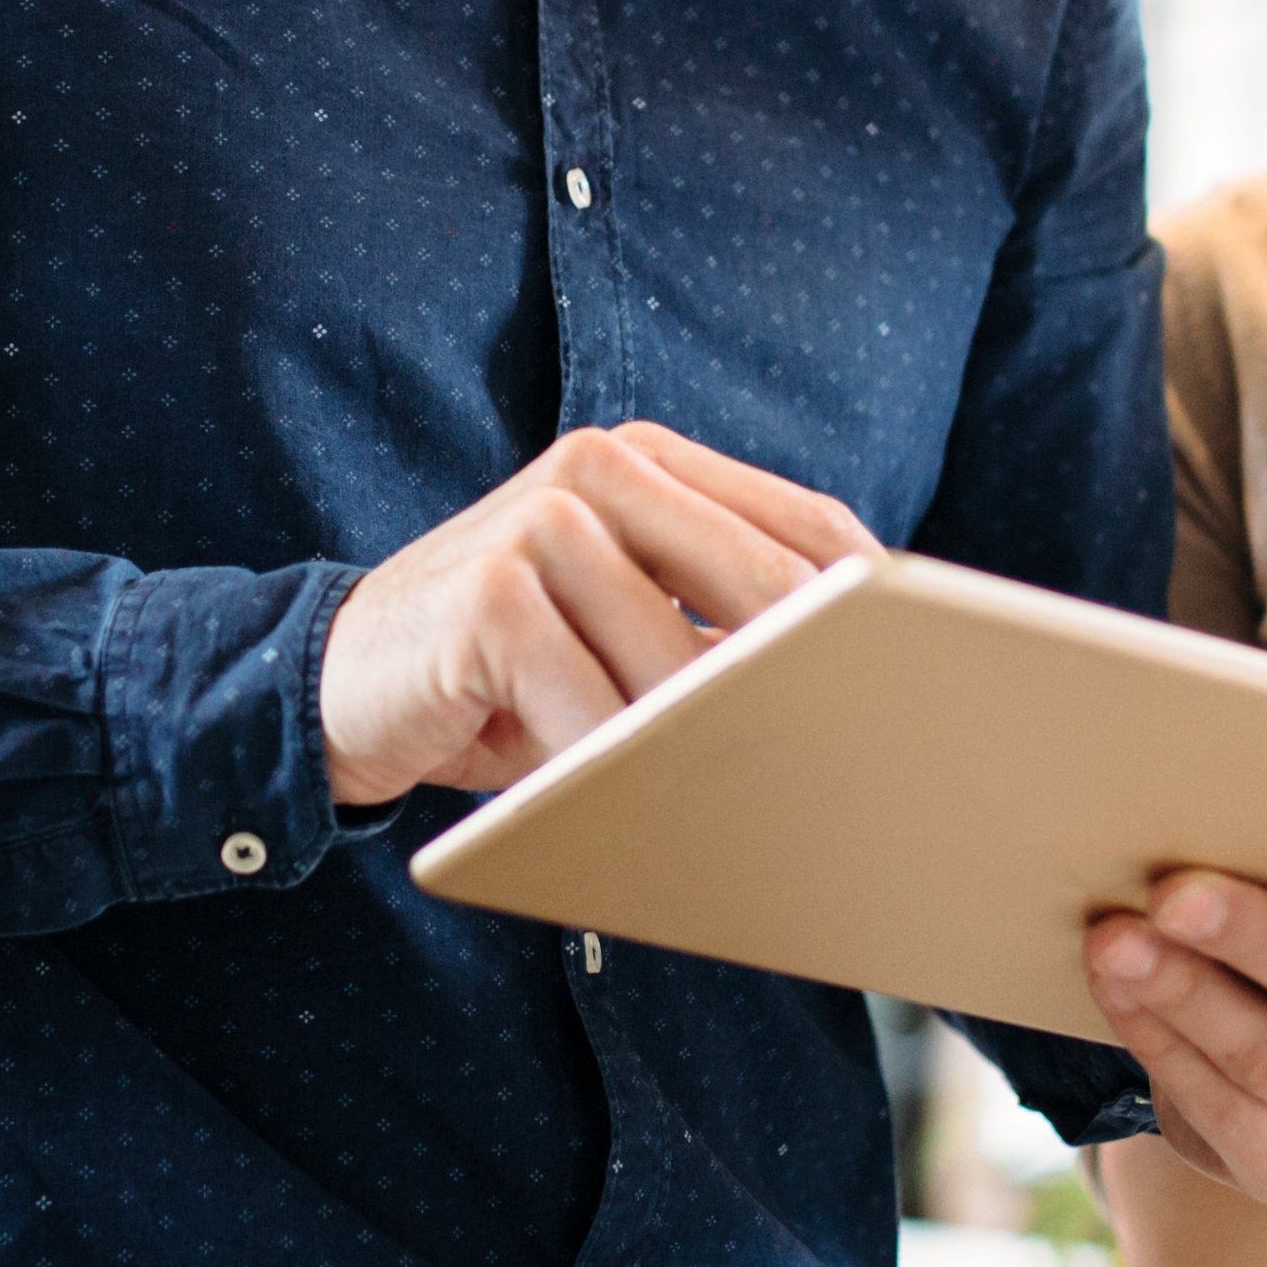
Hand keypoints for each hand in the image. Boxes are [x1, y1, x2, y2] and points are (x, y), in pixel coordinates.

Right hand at [322, 422, 871, 802]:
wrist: (337, 683)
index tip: (929, 675)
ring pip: (679, 663)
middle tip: (864, 756)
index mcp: (648, 462)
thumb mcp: (623, 627)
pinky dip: (616, 770)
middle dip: (809, 679)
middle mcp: (600, 468)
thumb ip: (716, 623)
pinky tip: (622, 803)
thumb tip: (860, 683)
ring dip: (703, 747)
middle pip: (764, 583)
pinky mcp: (489, 598)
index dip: (873, 604)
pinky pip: (593, 710)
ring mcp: (541, 524)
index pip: (804, 524)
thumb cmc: (505, 670)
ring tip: (726, 802)